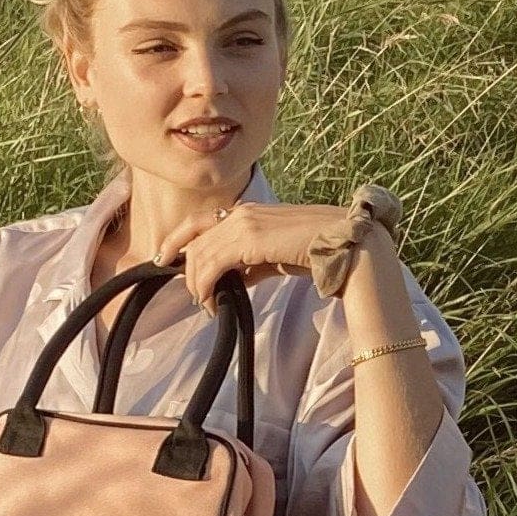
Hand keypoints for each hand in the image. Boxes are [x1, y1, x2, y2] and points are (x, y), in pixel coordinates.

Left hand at [177, 198, 385, 307]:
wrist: (350, 249)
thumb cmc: (323, 253)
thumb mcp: (278, 256)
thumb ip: (253, 263)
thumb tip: (233, 277)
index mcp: (251, 211)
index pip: (201, 222)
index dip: (178, 239)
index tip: (166, 259)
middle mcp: (243, 211)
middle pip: (196, 239)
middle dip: (187, 269)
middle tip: (194, 297)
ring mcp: (245, 222)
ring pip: (200, 253)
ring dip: (197, 283)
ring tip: (206, 305)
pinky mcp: (249, 238)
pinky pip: (212, 263)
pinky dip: (204, 284)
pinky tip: (211, 302)